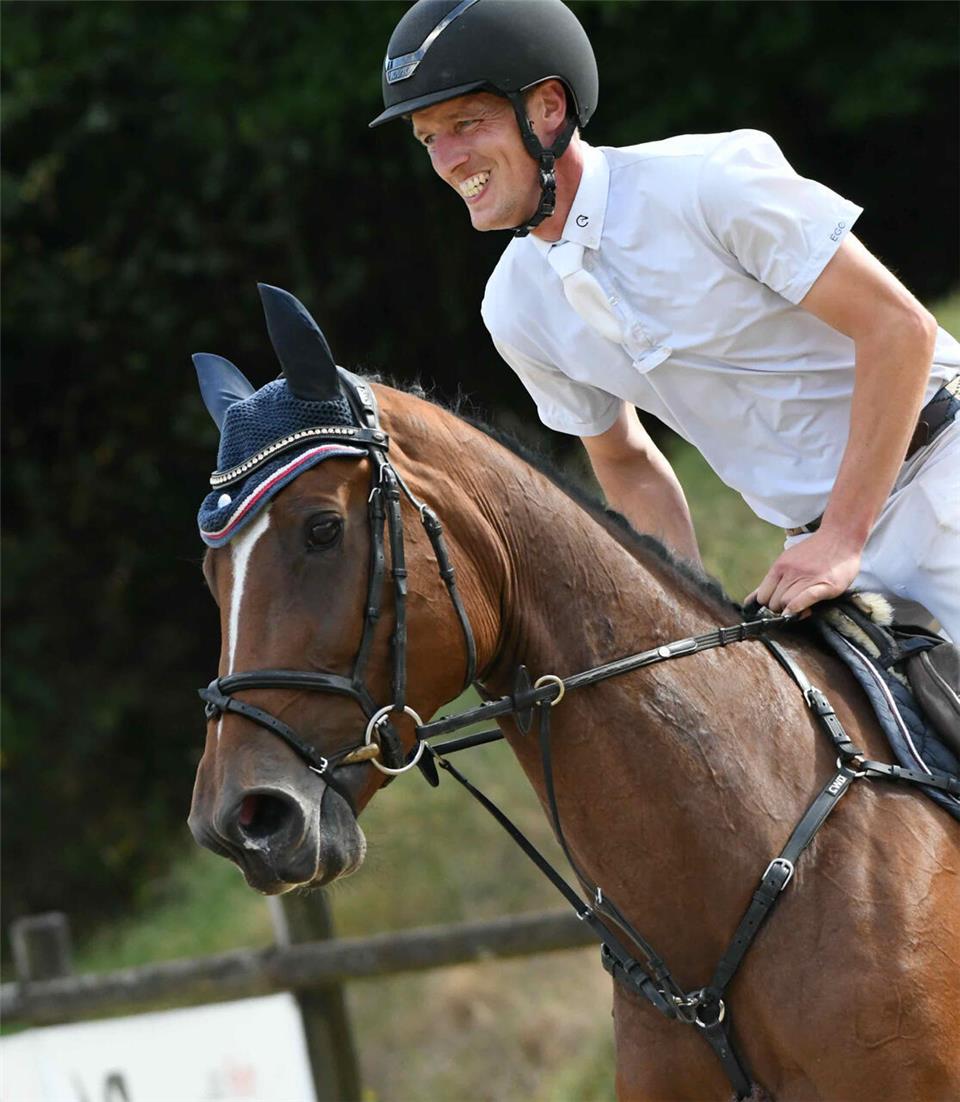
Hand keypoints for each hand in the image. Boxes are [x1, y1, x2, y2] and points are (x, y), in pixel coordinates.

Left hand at [747, 529, 862, 616]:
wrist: (840, 536)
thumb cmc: (814, 552)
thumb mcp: (788, 561)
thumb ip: (772, 581)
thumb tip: (751, 601)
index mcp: (780, 567)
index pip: (762, 596)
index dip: (767, 605)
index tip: (776, 607)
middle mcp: (790, 572)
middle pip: (773, 602)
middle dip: (780, 610)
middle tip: (791, 608)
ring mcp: (807, 577)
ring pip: (786, 603)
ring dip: (791, 611)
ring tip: (801, 609)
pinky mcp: (825, 584)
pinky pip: (806, 598)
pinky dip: (798, 607)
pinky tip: (799, 612)